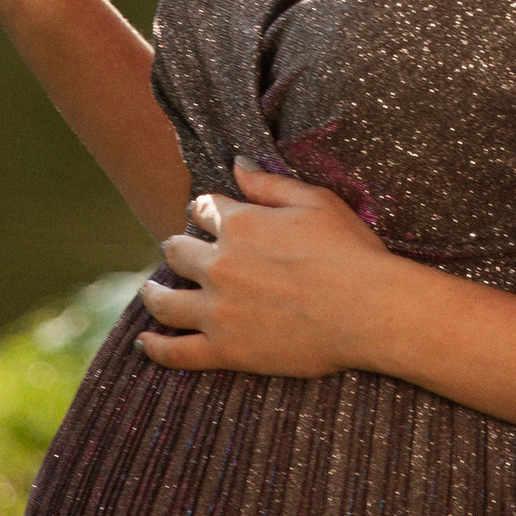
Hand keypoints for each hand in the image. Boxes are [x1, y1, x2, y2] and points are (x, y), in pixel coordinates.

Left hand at [137, 155, 400, 378]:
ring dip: (153, 294)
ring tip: (149, 292)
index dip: (204, 211)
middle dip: (176, 248)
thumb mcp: (315, 202)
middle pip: (178, 251)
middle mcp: (219, 264)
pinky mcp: (225, 351)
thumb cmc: (351, 252)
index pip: (204, 210)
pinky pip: (177, 352)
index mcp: (240, 225)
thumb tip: (236, 162)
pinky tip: (145, 343)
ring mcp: (218, 310)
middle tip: (176, 251)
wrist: (370, 310)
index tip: (204, 215)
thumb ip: (269, 184)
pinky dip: (156, 348)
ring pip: (165, 302)